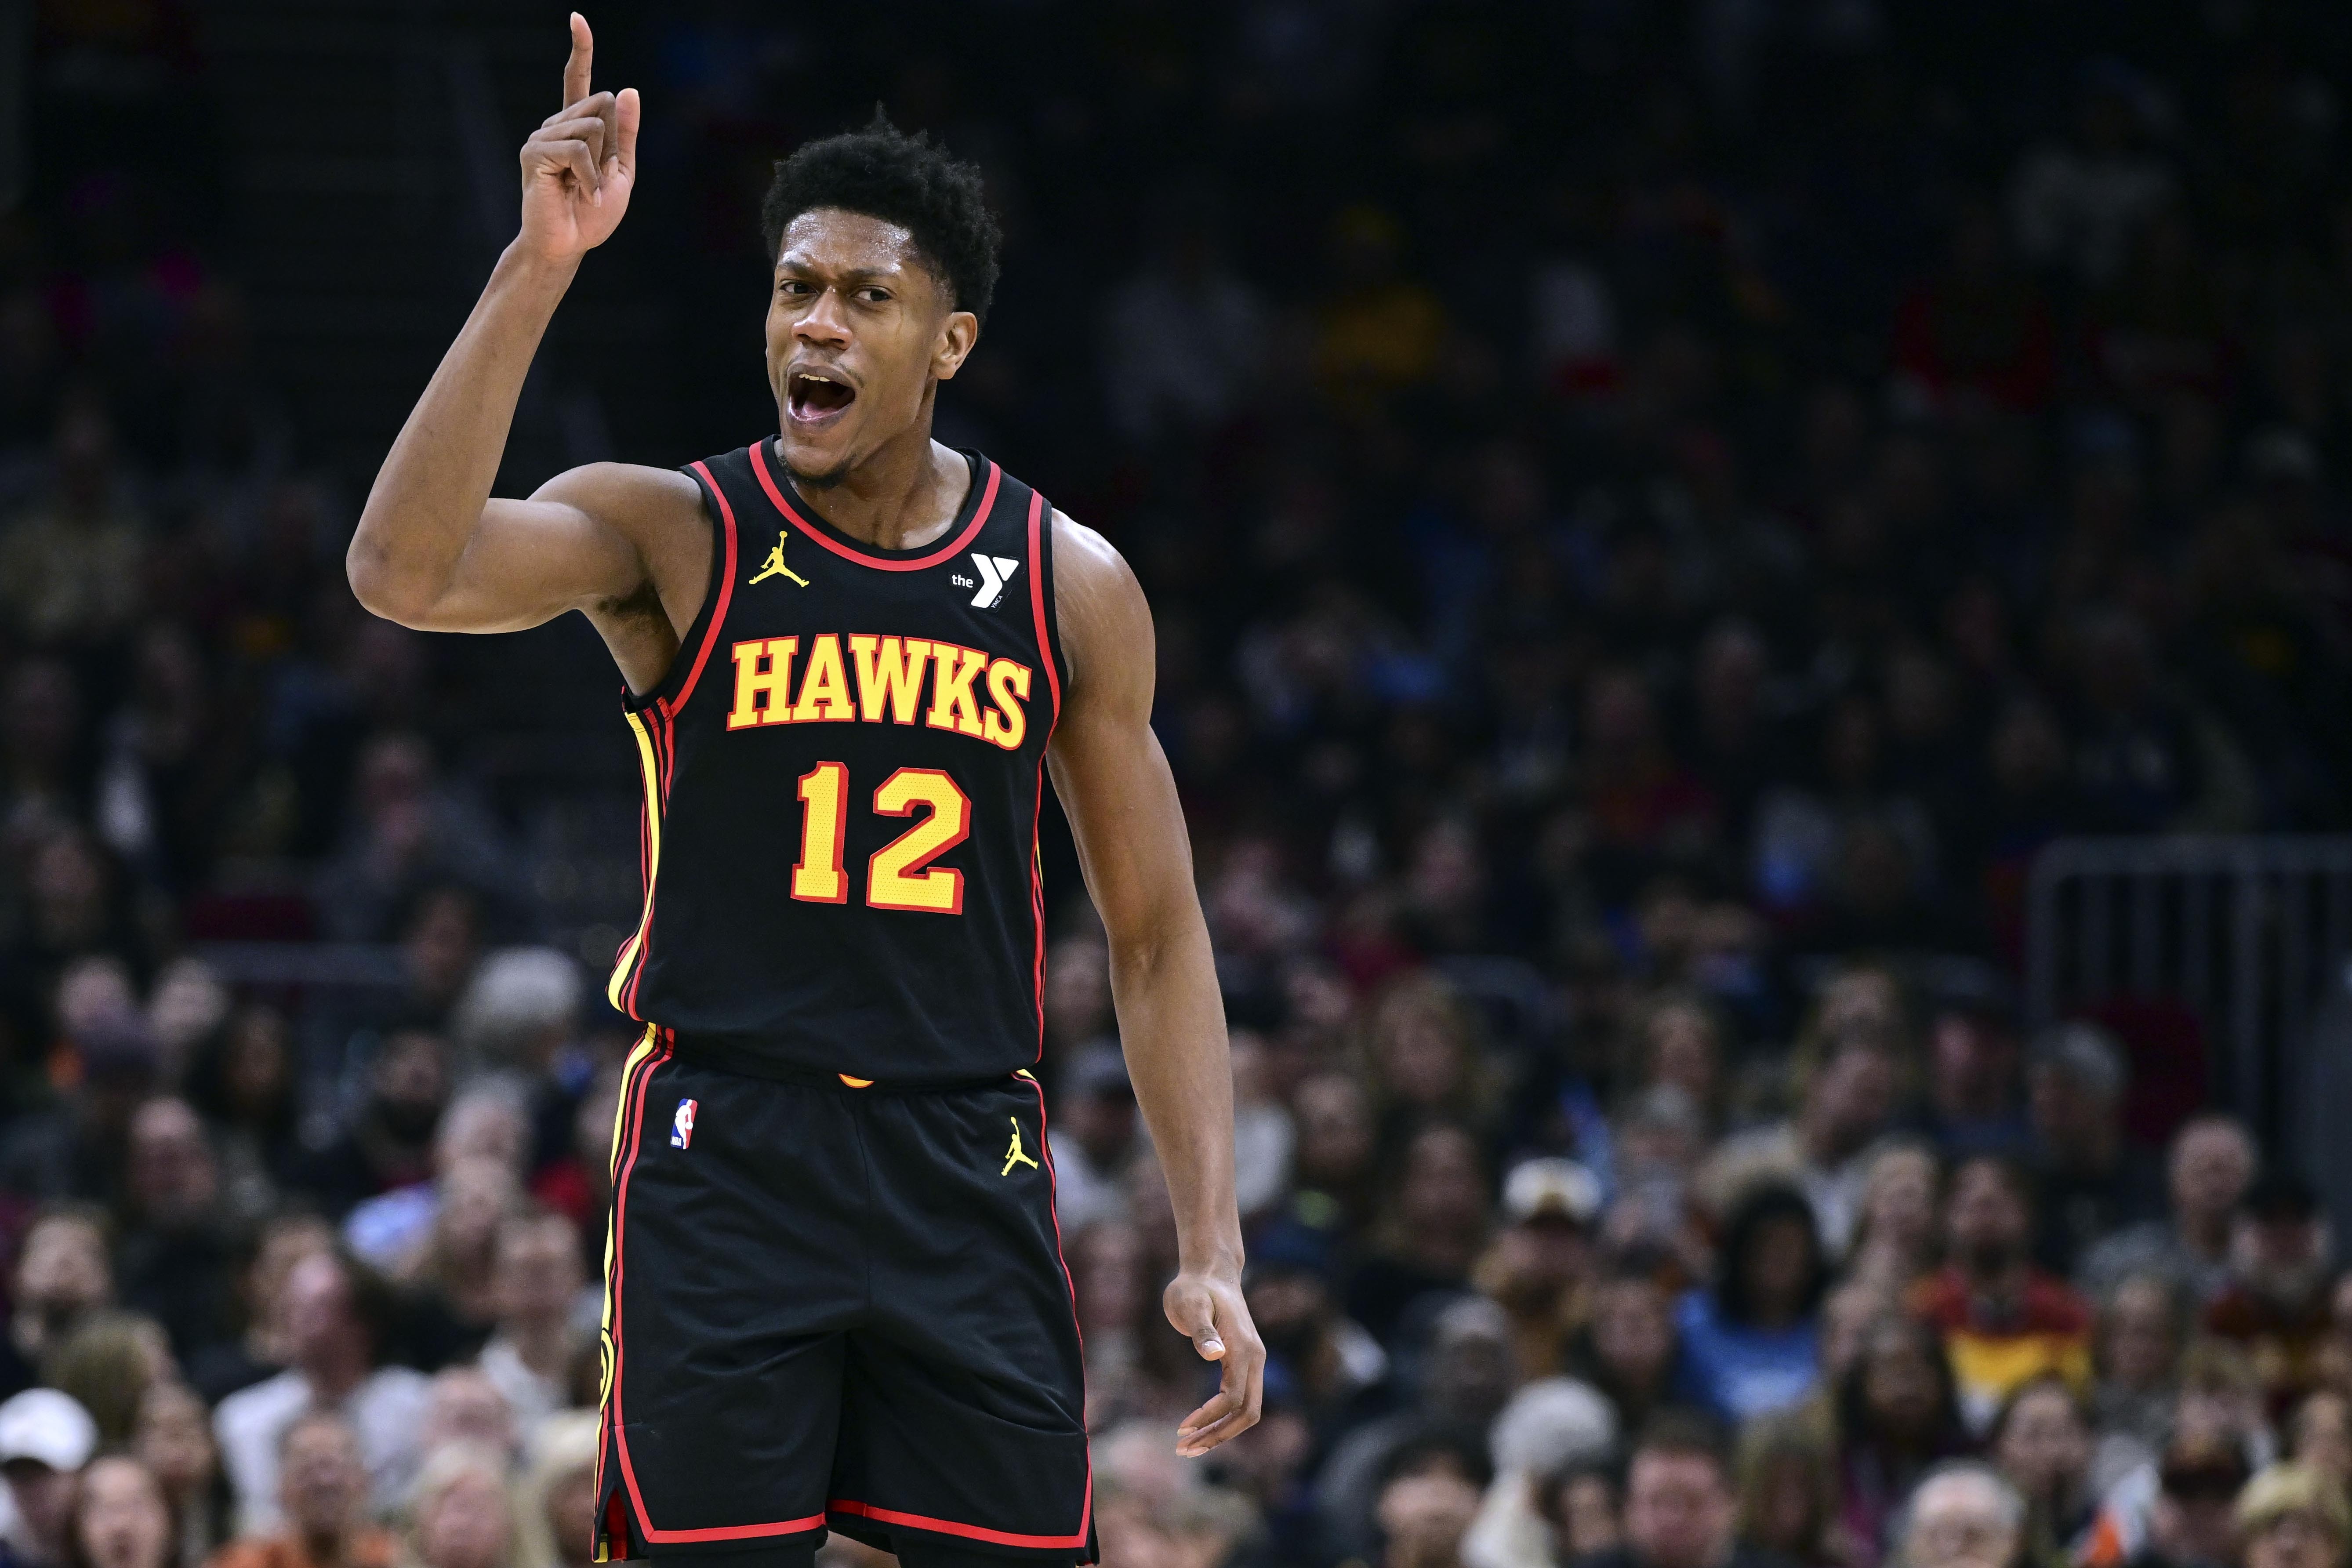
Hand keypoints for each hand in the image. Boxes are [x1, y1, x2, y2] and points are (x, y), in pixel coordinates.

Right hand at [517, 14, 639, 264]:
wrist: (569, 244)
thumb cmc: (592, 213)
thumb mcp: (620, 170)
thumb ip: (626, 133)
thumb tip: (628, 88)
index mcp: (575, 127)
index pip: (578, 81)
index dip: (581, 50)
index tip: (577, 19)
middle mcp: (555, 125)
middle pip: (602, 104)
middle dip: (611, 143)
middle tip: (595, 177)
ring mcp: (541, 137)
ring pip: (593, 126)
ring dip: (600, 164)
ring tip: (584, 189)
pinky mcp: (534, 153)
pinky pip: (578, 149)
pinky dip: (589, 176)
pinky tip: (581, 194)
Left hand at [1164, 1268, 1263, 1455]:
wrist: (1210, 1272)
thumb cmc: (1194, 1287)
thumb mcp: (1189, 1304)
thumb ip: (1201, 1329)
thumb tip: (1214, 1354)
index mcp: (1244, 1348)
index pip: (1234, 1398)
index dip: (1210, 1418)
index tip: (1182, 1429)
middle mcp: (1255, 1358)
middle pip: (1248, 1412)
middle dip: (1219, 1435)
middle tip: (1184, 1450)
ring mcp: (1252, 1361)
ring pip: (1247, 1410)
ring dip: (1221, 1431)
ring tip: (1188, 1446)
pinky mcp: (1244, 1362)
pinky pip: (1241, 1400)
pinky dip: (1223, 1418)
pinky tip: (1199, 1426)